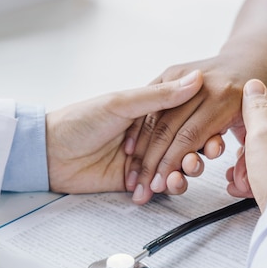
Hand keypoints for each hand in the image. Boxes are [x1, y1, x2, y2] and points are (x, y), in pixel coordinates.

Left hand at [46, 72, 205, 195]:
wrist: (50, 153)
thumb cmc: (80, 120)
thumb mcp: (121, 103)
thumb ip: (159, 97)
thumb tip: (195, 80)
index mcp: (147, 110)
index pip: (183, 118)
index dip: (202, 128)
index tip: (216, 134)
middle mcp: (148, 134)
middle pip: (184, 145)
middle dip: (196, 152)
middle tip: (203, 156)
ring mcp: (143, 158)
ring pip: (175, 166)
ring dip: (185, 171)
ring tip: (184, 173)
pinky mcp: (135, 180)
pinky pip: (159, 185)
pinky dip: (169, 186)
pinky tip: (170, 185)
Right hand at [123, 54, 266, 204]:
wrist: (254, 56)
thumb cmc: (261, 96)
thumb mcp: (266, 125)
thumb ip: (251, 156)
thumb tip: (239, 182)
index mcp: (226, 99)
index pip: (190, 136)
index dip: (172, 163)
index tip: (160, 185)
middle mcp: (203, 85)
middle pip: (168, 129)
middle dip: (152, 162)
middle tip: (141, 186)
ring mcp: (186, 75)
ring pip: (155, 117)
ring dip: (141, 149)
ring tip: (132, 174)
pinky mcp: (173, 71)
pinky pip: (150, 102)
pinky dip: (139, 127)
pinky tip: (130, 149)